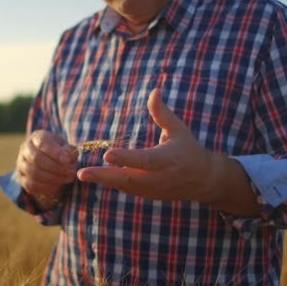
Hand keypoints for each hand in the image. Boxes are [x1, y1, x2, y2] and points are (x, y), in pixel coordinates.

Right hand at [17, 130, 78, 210]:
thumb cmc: (60, 153)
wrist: (51, 164)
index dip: (55, 152)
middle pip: (36, 158)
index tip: (67, 160)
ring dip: (53, 178)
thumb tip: (68, 155)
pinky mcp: (22, 178)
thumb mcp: (67, 148)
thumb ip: (69, 150)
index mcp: (37, 137)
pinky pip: (31, 185)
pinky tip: (58, 186)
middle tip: (71, 172)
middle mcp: (25, 148)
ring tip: (67, 179)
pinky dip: (46, 187)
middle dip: (55, 167)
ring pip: (34, 172)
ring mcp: (21, 164)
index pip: (42, 142)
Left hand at [77, 89, 221, 203]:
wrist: (204, 180)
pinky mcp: (148, 195)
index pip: (144, 160)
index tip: (107, 155)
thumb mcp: (178, 129)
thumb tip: (154, 90)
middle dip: (104, 176)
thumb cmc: (189, 149)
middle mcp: (158, 177)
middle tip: (82, 173)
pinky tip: (95, 177)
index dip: (126, 158)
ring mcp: (152, 189)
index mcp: (167, 160)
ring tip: (82, 175)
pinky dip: (111, 183)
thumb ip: (162, 113)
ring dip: (103, 181)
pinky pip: (127, 189)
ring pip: (124, 187)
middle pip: (128, 179)